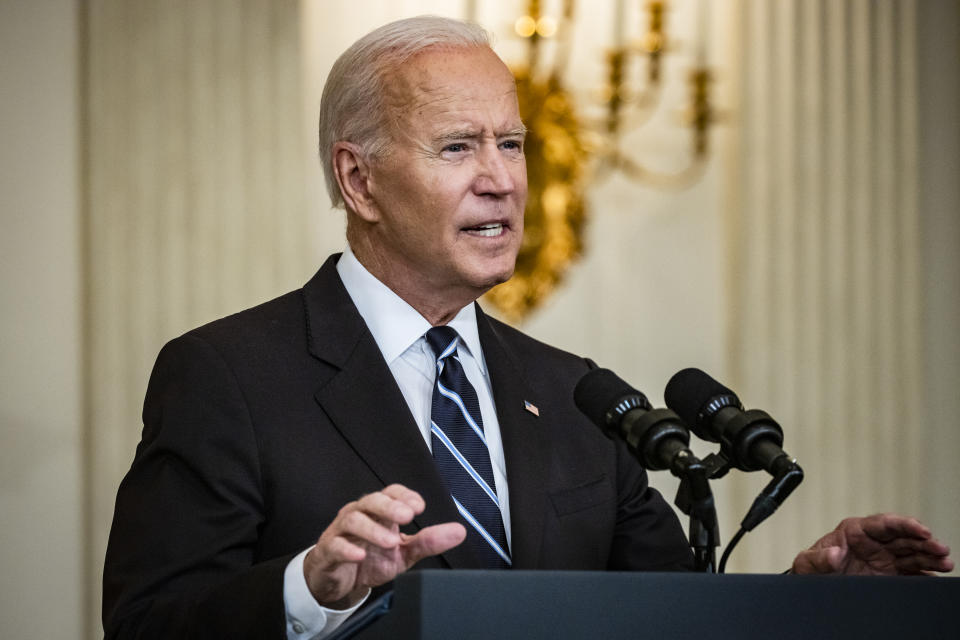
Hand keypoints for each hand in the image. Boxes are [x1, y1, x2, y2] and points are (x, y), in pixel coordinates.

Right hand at [303, 484, 465, 608]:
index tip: (419, 507)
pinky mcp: (328, 551)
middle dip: (390, 506)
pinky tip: (360, 554)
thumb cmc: (369, 560)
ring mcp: (341, 532)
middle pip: (371, 501)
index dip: (404, 496)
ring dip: (373, 529)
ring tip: (391, 541)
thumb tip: (459, 531)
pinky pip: (334, 545)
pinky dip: (347, 548)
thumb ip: (428, 541)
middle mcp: (359, 515)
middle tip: (407, 517)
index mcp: (378, 512)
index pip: (391, 493)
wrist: (339, 583)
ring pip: (353, 519)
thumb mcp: (403, 553)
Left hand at [791, 513, 952, 575]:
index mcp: (855, 531)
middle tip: (941, 549)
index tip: (921, 529)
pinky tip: (936, 576)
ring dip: (929, 556)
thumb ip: (818, 558)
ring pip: (912, 553)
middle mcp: (873, 542)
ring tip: (945, 562)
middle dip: (924, 542)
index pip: (883, 523)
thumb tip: (834, 553)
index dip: (904, 524)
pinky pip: (911, 572)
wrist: (814, 588)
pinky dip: (925, 574)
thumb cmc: (811, 570)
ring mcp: (883, 559)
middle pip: (903, 538)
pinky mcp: (889, 575)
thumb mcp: (807, 563)